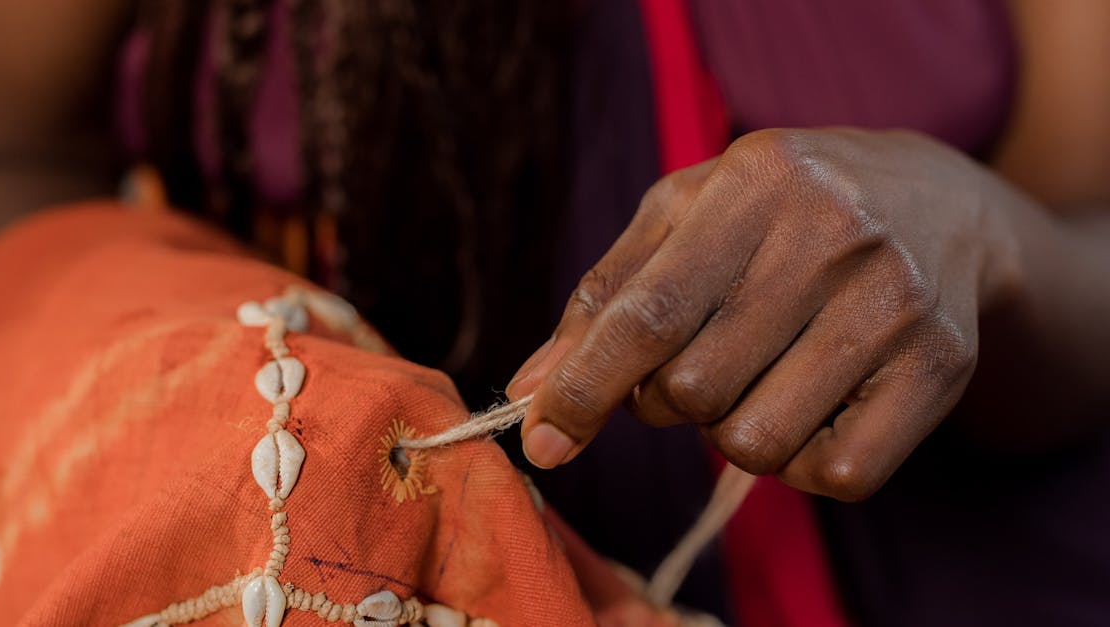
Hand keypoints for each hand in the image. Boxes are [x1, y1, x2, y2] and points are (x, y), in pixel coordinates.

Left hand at [507, 128, 1018, 500]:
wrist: (940, 205)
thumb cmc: (781, 212)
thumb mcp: (685, 216)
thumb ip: (604, 295)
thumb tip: (530, 390)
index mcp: (757, 184)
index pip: (648, 313)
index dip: (583, 387)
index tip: (541, 440)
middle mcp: (834, 238)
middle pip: (693, 390)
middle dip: (667, 399)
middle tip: (697, 361)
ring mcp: (896, 305)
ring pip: (756, 442)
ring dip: (732, 431)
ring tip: (758, 376)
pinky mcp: (941, 369)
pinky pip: (834, 474)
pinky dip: (800, 462)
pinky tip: (810, 405)